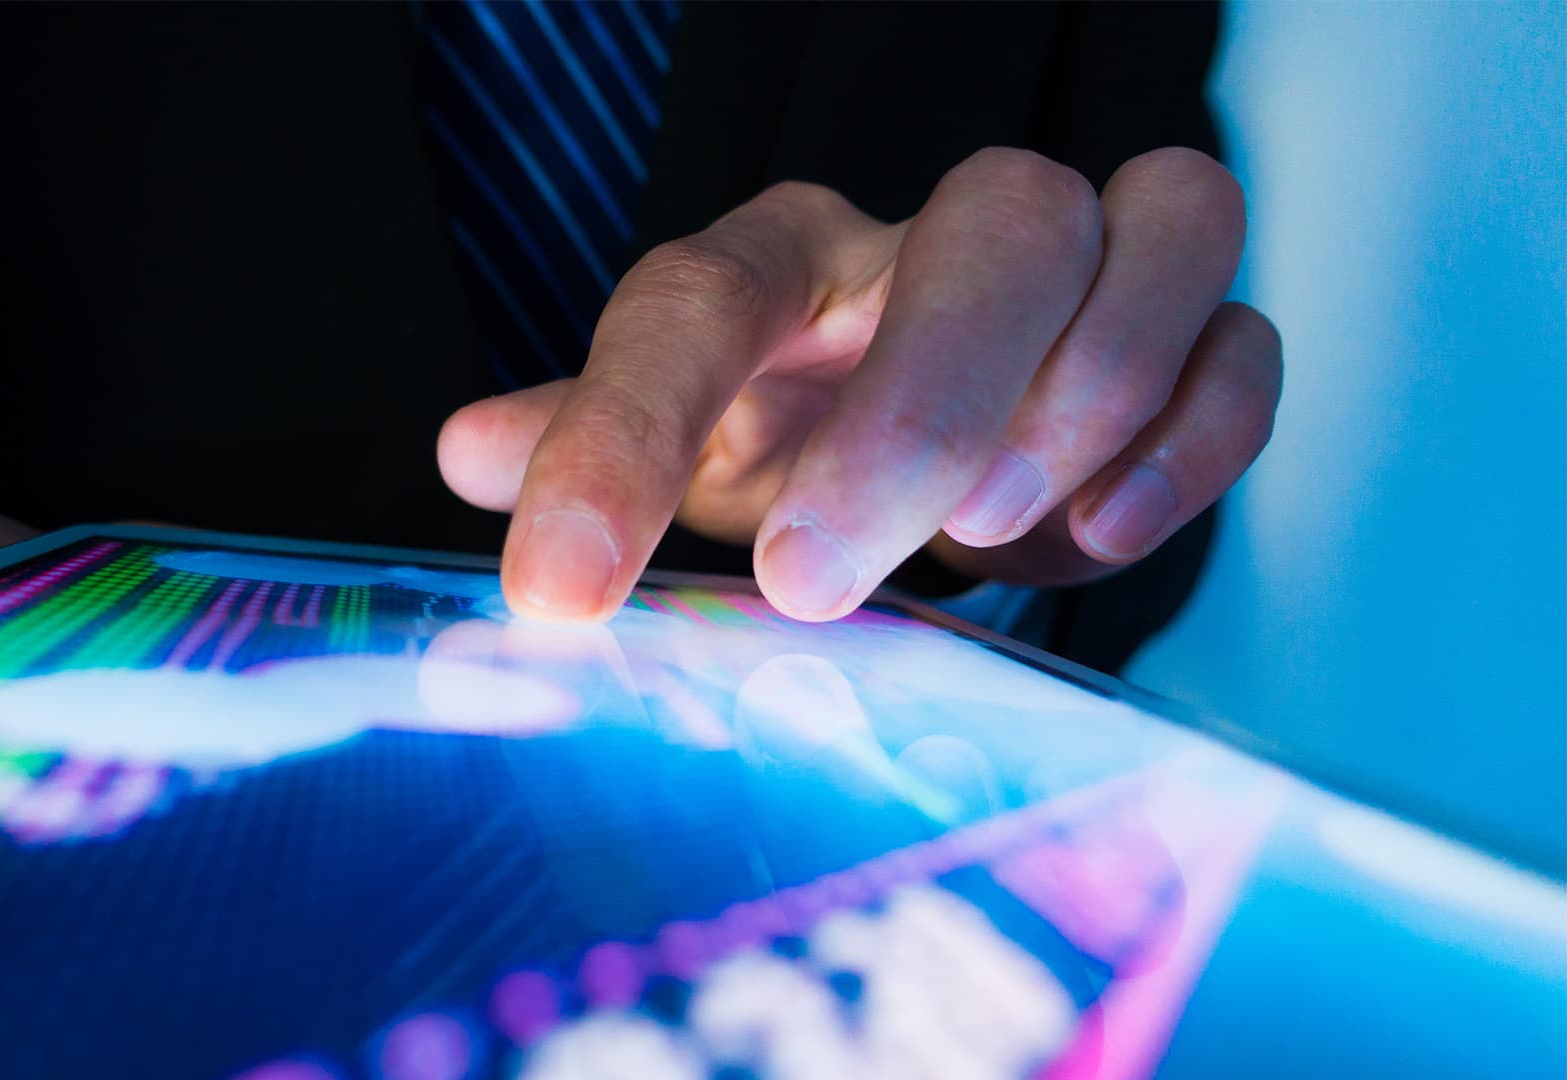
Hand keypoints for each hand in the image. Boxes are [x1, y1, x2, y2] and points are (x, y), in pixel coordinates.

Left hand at [438, 147, 1281, 621]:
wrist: (920, 432)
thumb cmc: (788, 432)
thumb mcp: (681, 448)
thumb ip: (587, 446)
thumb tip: (466, 450)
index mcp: (779, 261)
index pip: (696, 304)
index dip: (621, 443)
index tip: (562, 595)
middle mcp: (934, 239)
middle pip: (991, 229)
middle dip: (922, 415)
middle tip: (822, 577)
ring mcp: (1082, 271)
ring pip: (1154, 225)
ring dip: (1086, 394)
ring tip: (993, 528)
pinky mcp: (1189, 339)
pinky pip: (1244, 339)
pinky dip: (1197, 435)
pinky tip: (1100, 530)